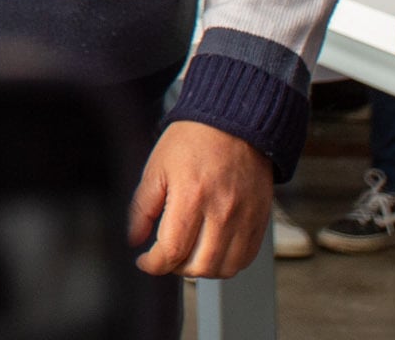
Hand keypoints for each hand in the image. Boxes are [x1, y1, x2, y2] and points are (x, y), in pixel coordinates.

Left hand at [129, 120, 271, 278]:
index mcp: (191, 196)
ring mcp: (245, 218)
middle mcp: (222, 212)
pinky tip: (212, 250)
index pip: (172, 250)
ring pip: (225, 268)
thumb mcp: (156, 168)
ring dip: (203, 270)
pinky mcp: (261, 220)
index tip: (145, 262)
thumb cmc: (192, 142)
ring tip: (188, 255)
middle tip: (166, 256)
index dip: (154, 264)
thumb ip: (142, 207)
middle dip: (176, 268)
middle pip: (200, 266)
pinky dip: (227, 263)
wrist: (234, 125)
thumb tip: (133, 239)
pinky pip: (246, 258)